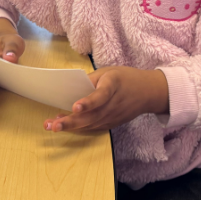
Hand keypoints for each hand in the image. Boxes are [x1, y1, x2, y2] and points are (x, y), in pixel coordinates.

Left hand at [45, 66, 168, 132]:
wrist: (149, 92)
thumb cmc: (127, 78)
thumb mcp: (110, 71)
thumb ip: (92, 79)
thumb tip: (71, 88)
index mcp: (113, 85)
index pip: (101, 96)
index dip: (88, 102)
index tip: (75, 107)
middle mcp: (113, 104)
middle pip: (91, 115)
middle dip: (71, 122)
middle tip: (52, 125)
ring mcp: (113, 117)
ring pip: (90, 124)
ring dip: (70, 127)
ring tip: (51, 126)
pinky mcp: (112, 124)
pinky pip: (93, 127)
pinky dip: (78, 127)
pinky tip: (65, 125)